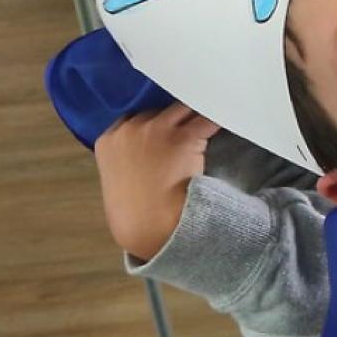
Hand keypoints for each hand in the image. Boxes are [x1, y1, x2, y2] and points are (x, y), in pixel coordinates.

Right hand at [94, 104, 218, 261]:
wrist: (148, 228)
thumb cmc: (134, 212)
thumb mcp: (119, 177)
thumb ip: (129, 154)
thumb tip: (149, 145)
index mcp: (109, 139)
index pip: (134, 117)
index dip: (154, 122)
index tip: (166, 130)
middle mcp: (130, 128)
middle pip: (159, 110)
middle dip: (174, 119)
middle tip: (190, 127)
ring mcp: (156, 130)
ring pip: (184, 108)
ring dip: (196, 116)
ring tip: (210, 120)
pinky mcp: (184, 137)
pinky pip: (207, 119)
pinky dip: (218, 120)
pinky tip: (227, 120)